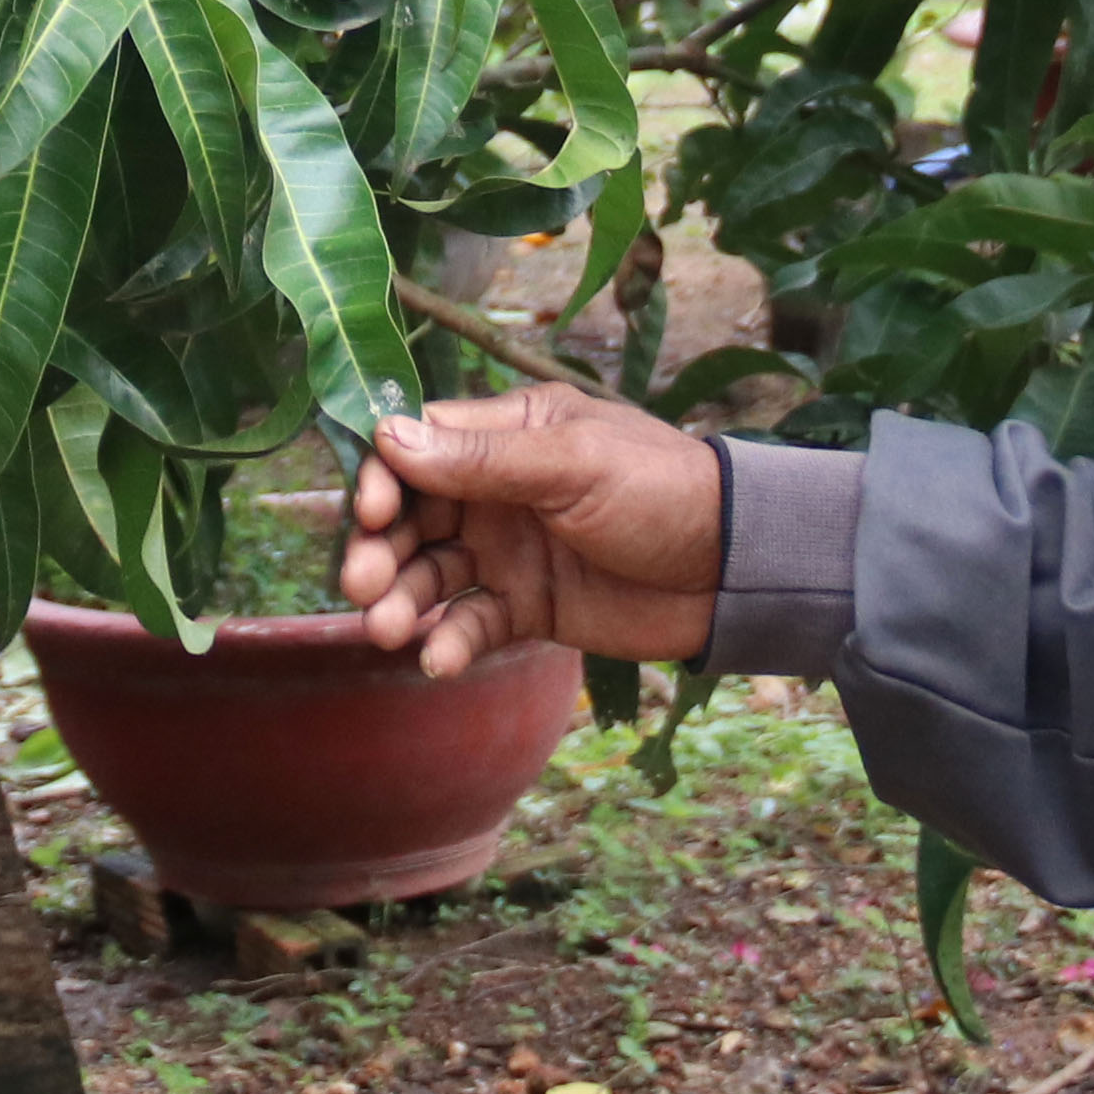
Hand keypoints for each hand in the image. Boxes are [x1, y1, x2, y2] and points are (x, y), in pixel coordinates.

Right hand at [337, 383, 723, 679]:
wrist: (732, 568)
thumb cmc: (660, 489)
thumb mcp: (572, 463)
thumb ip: (482, 459)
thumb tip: (387, 436)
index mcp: (507, 434)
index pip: (417, 445)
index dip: (384, 477)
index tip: (373, 512)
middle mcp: (495, 491)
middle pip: (411, 516)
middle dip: (379, 550)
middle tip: (361, 586)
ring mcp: (508, 551)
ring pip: (430, 574)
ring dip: (402, 600)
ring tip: (385, 630)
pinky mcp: (526, 607)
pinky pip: (471, 622)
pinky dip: (448, 641)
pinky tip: (437, 658)